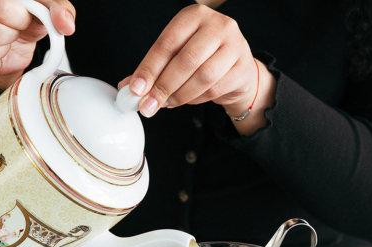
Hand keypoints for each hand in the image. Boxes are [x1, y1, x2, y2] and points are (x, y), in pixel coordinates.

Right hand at [0, 0, 74, 93]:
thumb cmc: (23, 19)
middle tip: (10, 32)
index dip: (21, 19)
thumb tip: (66, 24)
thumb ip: (59, 8)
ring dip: (1, 54)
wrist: (11, 40)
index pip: (5, 9)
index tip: (21, 17)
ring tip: (1, 44)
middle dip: (11, 37)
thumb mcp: (45, 7)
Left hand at [118, 4, 274, 134]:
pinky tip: (187, 100)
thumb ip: (151, 70)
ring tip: (166, 104)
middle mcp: (218, 25)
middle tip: (148, 105)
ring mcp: (235, 45)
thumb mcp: (173, 57)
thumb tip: (127, 89)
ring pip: (202, 77)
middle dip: (163, 87)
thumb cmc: (199, 60)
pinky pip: (215, 89)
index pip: (167, 43)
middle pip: (186, 60)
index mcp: (193, 16)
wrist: (235, 69)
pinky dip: (196, 99)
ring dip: (179, 96)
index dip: (149, 68)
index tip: (136, 89)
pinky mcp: (244, 67)